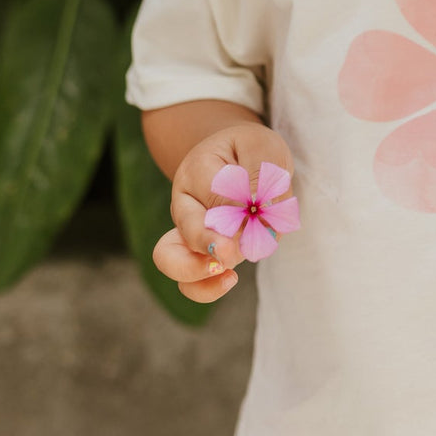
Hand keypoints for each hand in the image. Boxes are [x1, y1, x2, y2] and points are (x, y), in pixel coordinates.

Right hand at [152, 122, 294, 302]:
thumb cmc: (252, 150)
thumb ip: (258, 176)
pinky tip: (229, 280)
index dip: (239, 209)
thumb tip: (253, 210)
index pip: (214, 195)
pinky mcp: (203, 252)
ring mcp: (190, 232)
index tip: (259, 209)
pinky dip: (207, 287)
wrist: (240, 156)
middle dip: (206, 247)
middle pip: (178, 228)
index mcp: (195, 170)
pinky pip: (191, 281)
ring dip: (201, 273)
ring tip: (229, 274)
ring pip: (174, 263)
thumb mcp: (262, 147)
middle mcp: (185, 205)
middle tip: (228, 255)